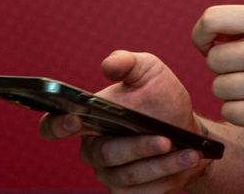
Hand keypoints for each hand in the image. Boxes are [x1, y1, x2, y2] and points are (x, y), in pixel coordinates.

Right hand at [39, 50, 211, 192]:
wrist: (187, 130)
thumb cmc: (162, 99)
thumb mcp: (150, 72)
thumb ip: (128, 63)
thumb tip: (108, 65)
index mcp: (88, 120)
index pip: (54, 126)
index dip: (56, 125)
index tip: (74, 119)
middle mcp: (94, 150)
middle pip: (104, 154)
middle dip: (137, 147)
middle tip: (165, 140)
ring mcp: (110, 174)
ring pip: (128, 175)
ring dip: (162, 164)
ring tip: (188, 152)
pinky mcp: (128, 192)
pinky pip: (143, 191)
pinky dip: (168, 176)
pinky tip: (187, 161)